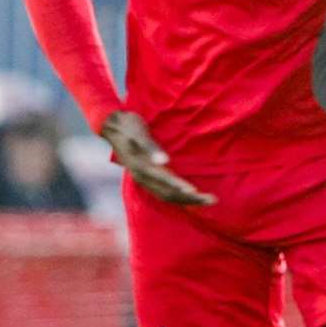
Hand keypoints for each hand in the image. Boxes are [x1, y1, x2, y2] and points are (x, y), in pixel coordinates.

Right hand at [100, 111, 216, 205]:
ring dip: (187, 200)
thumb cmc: (129, 127)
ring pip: (167, 196)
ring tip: (207, 200)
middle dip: (191, 200)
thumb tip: (164, 162)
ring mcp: (144, 178)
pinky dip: (178, 195)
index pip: (166, 186)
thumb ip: (151, 149)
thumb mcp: (139, 134)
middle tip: (212, 200)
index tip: (198, 193)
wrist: (113, 125)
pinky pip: (164, 191)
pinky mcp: (146, 176)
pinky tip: (189, 193)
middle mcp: (143, 178)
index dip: (182, 190)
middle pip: (170, 195)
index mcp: (143, 169)